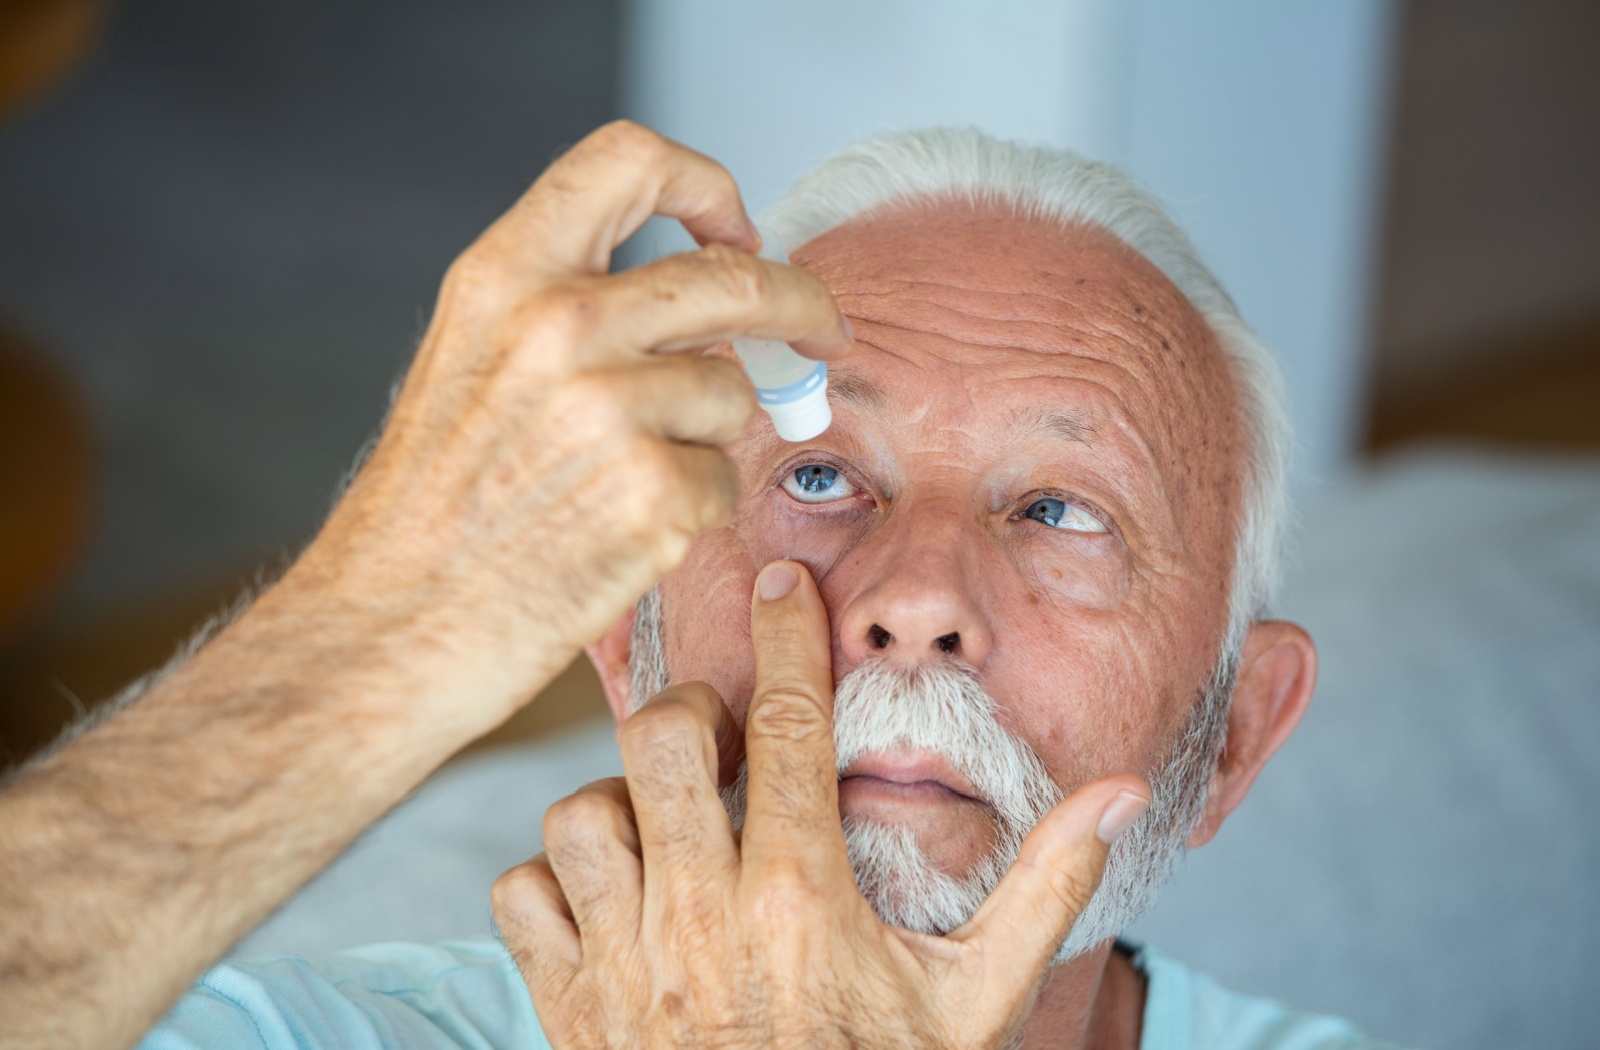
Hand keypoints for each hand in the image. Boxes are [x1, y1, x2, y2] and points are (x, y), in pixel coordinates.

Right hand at [286, 121, 851, 729]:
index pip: (628, 160)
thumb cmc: (430, 510)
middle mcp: (558, 325)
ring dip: (706, 436)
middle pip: (735, 276)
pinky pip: (722, 478)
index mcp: (504, 276)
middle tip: (822, 330)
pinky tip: (624, 535)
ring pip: (732, 391)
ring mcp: (609, 409)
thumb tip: (698, 299)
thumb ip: (567, 310)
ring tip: (625, 483)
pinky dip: (693, 509)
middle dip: (799, 302)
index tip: (736, 230)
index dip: (704, 184)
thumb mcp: (471, 363)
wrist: (385, 629)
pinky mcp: (652, 494)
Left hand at [492, 562, 1151, 1049]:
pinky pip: (520, 898)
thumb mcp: (976, 1000)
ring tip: (667, 830)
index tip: (781, 582)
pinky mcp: (565, 1006)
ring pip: (576, 815)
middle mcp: (700, 917)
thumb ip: (1043, 890)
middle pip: (658, 741)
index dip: (787, 634)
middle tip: (724, 741)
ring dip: (618, 805)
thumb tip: (1118, 794)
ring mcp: (622, 964)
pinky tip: (611, 899)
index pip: (789, 725)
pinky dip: (553, 884)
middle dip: (691, 714)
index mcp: (801, 899)